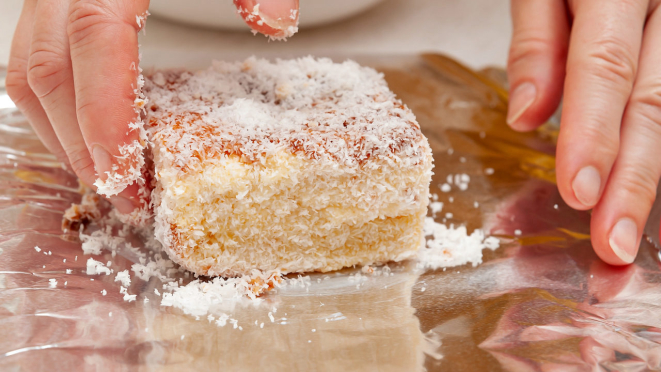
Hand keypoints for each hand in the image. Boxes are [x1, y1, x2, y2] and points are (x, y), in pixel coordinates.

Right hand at [6, 0, 298, 214]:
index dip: (103, 114)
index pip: (94, 39)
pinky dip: (60, 103)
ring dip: (61, 131)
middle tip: (121, 197)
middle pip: (45, 65)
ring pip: (28, 64)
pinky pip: (38, 53)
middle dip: (77, 143)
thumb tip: (274, 25)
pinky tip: (93, 131)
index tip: (125, 177)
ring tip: (107, 177)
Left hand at [507, 0, 660, 264]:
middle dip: (634, 179)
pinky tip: (644, 181)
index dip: (592, 134)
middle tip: (614, 242)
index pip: (605, 67)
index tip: (578, 193)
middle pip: (655, 100)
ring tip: (627, 226)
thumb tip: (528, 116)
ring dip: (652, 173)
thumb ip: (538, 38)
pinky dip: (660, 139)